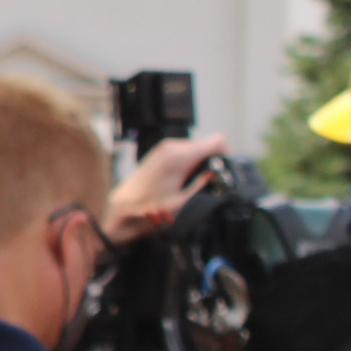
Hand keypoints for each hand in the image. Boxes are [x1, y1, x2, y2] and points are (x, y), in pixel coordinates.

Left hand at [109, 135, 230, 241]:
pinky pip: (182, 153)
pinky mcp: (159, 153)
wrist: (124, 209)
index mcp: (179, 156)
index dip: (226, 156)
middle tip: (206, 184)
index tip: (224, 171)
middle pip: (206, 146)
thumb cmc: (149, 209)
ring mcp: (163, 148)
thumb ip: (205, 184)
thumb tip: (219, 174)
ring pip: (195, 150)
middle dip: (211, 163)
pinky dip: (188, 164)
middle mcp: (171, 147)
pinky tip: (180, 181)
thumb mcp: (184, 201)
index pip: (217, 141)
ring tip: (189, 185)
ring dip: (198, 165)